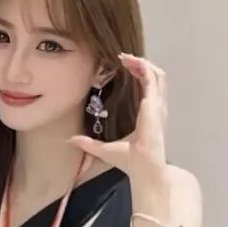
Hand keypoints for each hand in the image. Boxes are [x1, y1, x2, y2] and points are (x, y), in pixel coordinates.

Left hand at [70, 53, 169, 185]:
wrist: (144, 169)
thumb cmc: (130, 161)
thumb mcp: (105, 149)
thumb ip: (88, 143)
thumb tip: (70, 140)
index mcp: (149, 115)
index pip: (148, 87)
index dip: (139, 73)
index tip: (122, 65)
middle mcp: (156, 108)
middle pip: (155, 77)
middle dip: (140, 64)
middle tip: (122, 57)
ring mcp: (157, 106)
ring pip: (157, 75)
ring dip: (143, 63)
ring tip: (126, 57)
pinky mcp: (154, 105)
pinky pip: (152, 79)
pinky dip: (144, 68)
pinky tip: (131, 62)